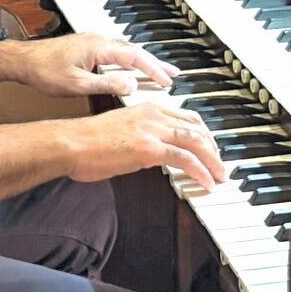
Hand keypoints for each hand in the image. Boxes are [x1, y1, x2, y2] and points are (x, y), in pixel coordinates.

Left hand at [0, 32, 178, 97]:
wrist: (22, 61)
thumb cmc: (44, 71)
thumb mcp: (77, 85)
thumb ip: (106, 85)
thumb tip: (131, 86)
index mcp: (99, 47)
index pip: (135, 57)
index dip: (154, 69)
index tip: (168, 81)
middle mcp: (98, 40)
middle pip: (135, 51)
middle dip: (156, 63)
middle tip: (174, 74)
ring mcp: (93, 41)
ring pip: (126, 50)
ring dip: (143, 61)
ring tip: (159, 72)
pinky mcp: (87, 46)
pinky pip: (116, 52)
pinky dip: (129, 60)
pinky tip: (132, 69)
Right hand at [61, 102, 225, 190]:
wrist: (70, 143)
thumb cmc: (86, 142)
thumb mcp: (120, 132)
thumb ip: (141, 137)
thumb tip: (153, 154)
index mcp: (147, 109)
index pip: (186, 118)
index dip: (204, 134)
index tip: (211, 149)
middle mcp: (153, 115)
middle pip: (197, 128)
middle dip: (213, 149)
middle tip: (220, 165)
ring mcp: (152, 131)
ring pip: (196, 143)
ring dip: (213, 162)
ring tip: (219, 177)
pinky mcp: (149, 148)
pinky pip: (184, 159)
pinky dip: (200, 171)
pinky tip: (206, 183)